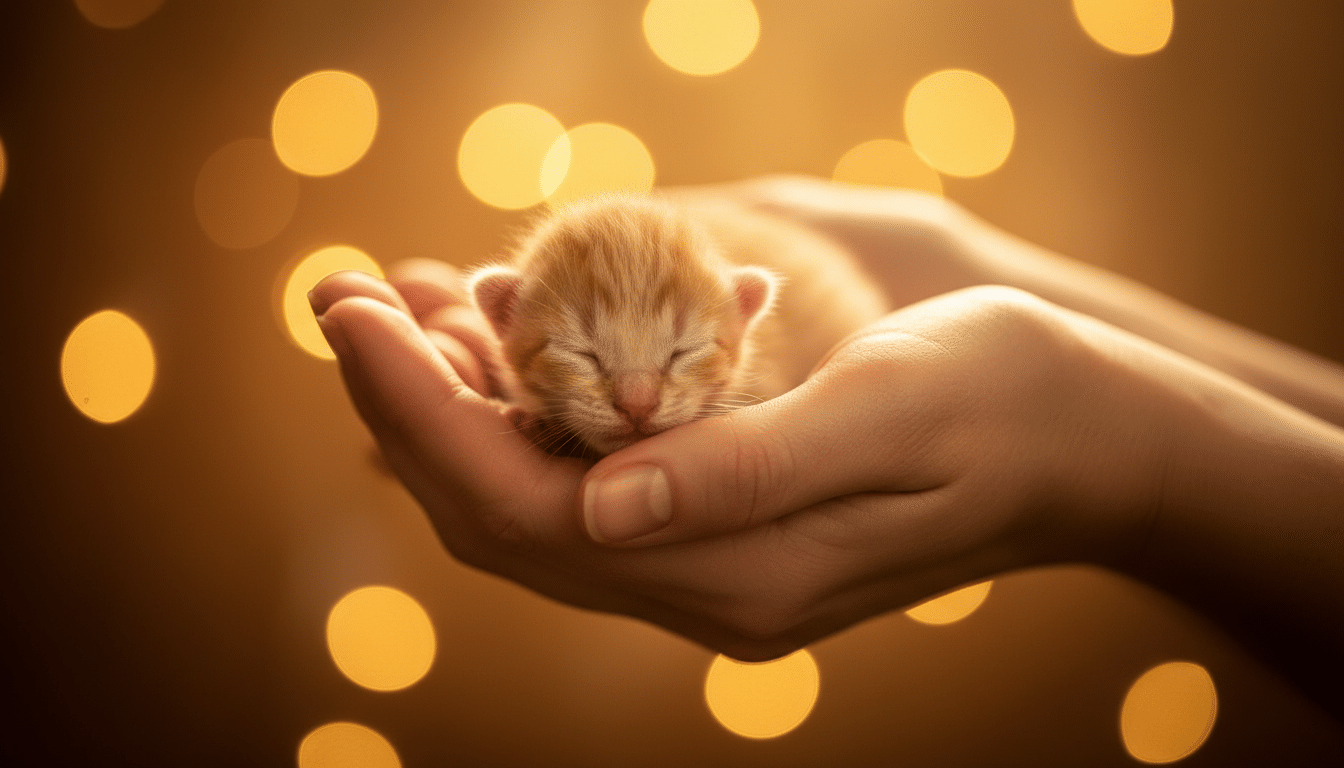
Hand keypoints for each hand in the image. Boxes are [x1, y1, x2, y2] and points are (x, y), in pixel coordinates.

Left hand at [311, 271, 1180, 659]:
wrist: (1084, 443)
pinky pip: (587, 482)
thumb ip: (740, 468)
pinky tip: (503, 334)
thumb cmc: (1001, 402)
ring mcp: (708, 571)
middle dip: (408, 402)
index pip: (524, 508)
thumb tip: (596, 507)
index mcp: (736, 575)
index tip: (349, 312)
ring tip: (406, 300)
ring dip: (458, 405)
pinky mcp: (722, 534)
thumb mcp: (883, 413)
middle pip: (503, 512)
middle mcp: (703, 592)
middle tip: (348, 289)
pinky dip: (526, 410)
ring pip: (535, 500)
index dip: (418, 410)